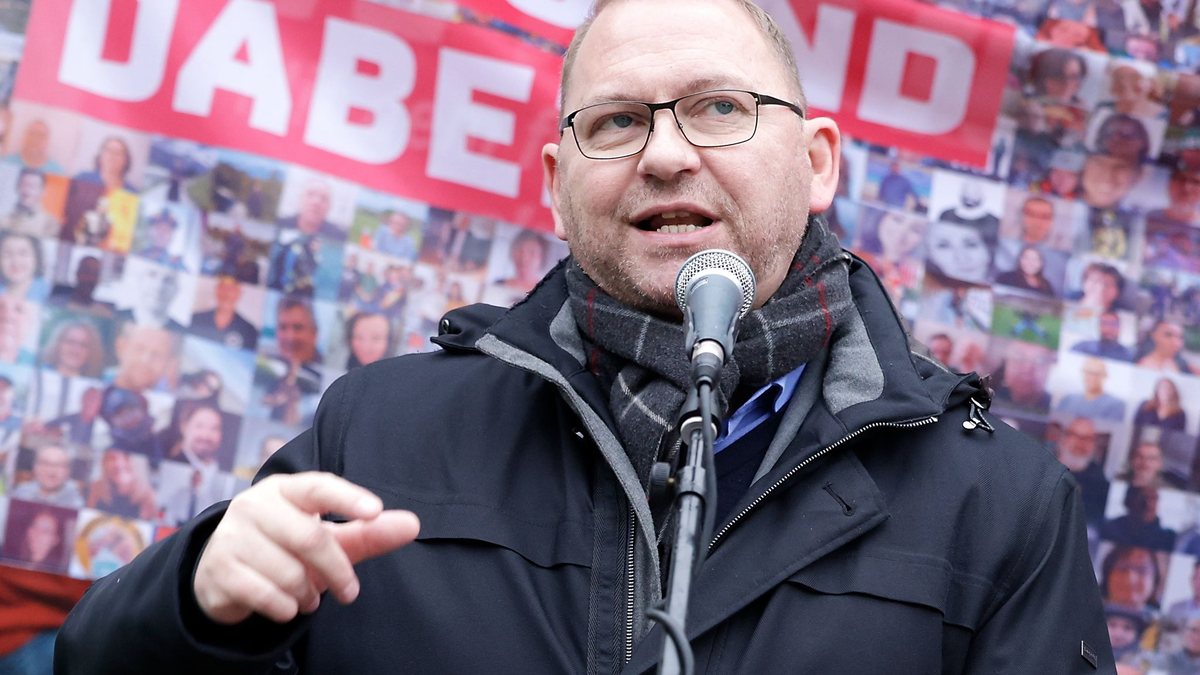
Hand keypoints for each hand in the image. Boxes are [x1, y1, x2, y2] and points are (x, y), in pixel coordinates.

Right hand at [192, 472, 419, 624]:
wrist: (226, 573)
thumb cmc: (287, 548)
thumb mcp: (329, 538)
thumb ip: (369, 532)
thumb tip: (413, 524)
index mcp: (285, 489)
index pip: (318, 486)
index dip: (347, 497)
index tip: (375, 510)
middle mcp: (254, 505)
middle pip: (310, 537)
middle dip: (337, 570)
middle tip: (350, 592)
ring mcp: (231, 536)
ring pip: (288, 571)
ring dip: (308, 593)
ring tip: (309, 596)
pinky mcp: (218, 569)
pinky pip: (263, 594)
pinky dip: (285, 607)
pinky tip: (288, 606)